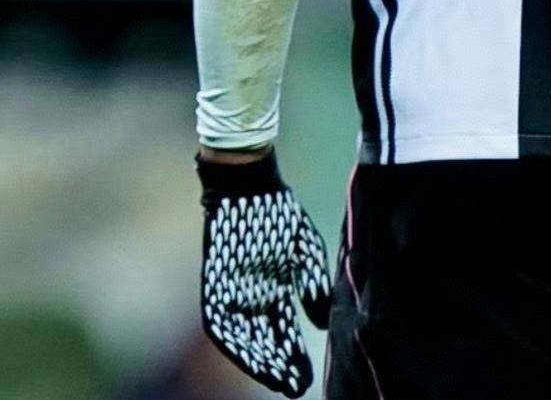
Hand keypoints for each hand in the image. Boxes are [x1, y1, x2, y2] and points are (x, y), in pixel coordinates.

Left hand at [197, 150, 331, 396]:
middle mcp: (253, 298)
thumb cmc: (277, 214)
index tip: (307, 378)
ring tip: (275, 376)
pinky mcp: (214, 285)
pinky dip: (232, 338)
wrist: (249, 186)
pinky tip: (246, 350)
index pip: (284, 332)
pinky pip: (220, 320)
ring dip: (257, 358)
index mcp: (274, 291)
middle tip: (294, 386)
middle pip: (264, 341)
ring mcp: (232, 293)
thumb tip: (322, 321)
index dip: (294, 355)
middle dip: (279, 365)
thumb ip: (313, 284)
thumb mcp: (304, 250)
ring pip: (243, 337)